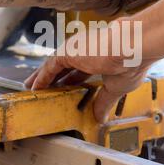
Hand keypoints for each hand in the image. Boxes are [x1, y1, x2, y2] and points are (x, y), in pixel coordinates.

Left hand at [24, 29, 150, 123]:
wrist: (132, 46)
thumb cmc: (132, 62)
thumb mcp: (116, 87)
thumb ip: (104, 101)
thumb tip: (100, 117)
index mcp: (100, 58)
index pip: (81, 71)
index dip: (72, 81)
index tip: (66, 90)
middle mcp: (86, 51)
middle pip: (64, 68)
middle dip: (53, 78)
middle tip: (43, 88)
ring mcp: (76, 50)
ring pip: (53, 66)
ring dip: (42, 77)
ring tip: (31, 88)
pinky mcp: (67, 52)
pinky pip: (49, 67)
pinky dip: (41, 77)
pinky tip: (34, 88)